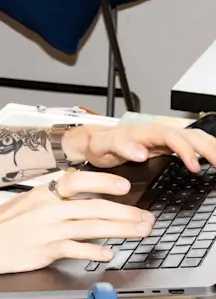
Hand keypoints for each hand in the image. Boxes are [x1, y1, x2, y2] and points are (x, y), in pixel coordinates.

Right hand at [0, 170, 154, 276]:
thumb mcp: (24, 204)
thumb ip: (50, 201)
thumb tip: (76, 201)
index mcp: (42, 194)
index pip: (78, 180)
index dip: (103, 181)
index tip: (124, 185)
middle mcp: (47, 209)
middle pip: (93, 206)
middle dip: (124, 211)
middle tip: (145, 216)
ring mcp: (47, 230)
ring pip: (91, 226)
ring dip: (120, 229)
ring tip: (139, 232)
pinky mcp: (45, 250)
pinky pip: (76, 249)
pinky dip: (95, 252)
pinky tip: (109, 254)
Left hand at [63, 123, 215, 172]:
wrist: (94, 142)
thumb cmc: (99, 144)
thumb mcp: (102, 146)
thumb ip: (120, 147)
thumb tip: (141, 153)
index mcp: (145, 131)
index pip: (173, 137)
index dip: (186, 151)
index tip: (194, 167)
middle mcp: (157, 132)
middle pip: (191, 135)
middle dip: (209, 148)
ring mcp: (164, 138)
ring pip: (195, 138)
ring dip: (212, 148)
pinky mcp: (166, 145)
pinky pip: (191, 144)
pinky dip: (206, 150)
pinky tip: (213, 160)